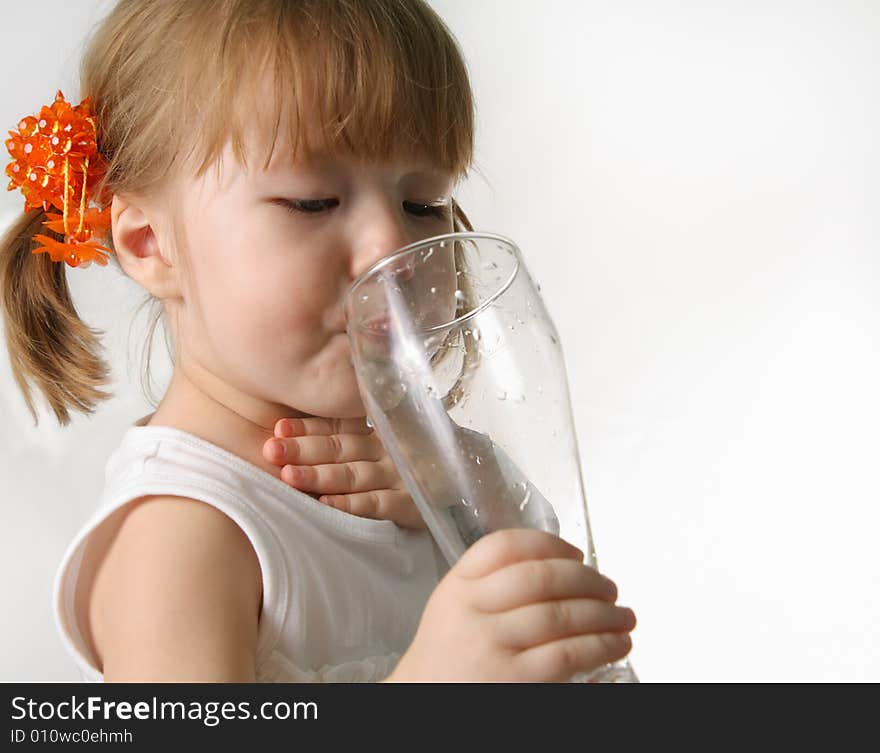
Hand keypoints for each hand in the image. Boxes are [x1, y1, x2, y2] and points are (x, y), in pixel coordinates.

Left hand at [262, 416, 426, 529]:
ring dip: (319, 475)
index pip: (340, 427)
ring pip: (353, 475)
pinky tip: (324, 504)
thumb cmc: (429, 461)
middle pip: (340, 448)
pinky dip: (351, 504)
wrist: (479, 482)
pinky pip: (377, 504)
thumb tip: (310, 423)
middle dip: (303, 450)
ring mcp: (402, 476)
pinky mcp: (414, 504)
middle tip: (270, 450)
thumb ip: (362, 432)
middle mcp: (390, 450)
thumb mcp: (400, 437)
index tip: (279, 428)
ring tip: (287, 476)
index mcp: (383, 431)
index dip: (308, 427)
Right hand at [385, 528, 635, 681]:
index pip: (505, 546)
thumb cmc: (447, 660)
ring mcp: (492, 646)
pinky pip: (569, 653)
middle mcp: (472, 611)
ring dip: (604, 613)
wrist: (421, 704)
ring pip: (562, 614)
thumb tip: (563, 571)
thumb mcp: (454, 609)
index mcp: (457, 587)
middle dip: (587, 579)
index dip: (549, 545)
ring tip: (623, 617)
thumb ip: (491, 585)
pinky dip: (601, 645)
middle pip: (540, 577)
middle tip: (610, 587)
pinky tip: (616, 644)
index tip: (576, 554)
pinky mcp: (515, 681)